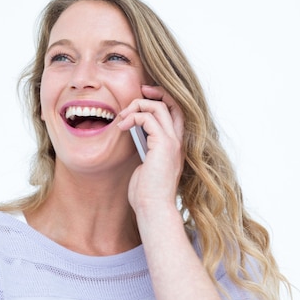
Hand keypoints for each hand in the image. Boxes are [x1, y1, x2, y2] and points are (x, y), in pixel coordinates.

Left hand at [117, 85, 184, 212]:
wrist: (153, 208)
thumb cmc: (146, 193)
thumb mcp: (145, 166)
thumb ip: (144, 149)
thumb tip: (132, 135)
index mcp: (175, 146)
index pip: (176, 113)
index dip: (162, 100)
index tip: (144, 96)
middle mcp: (178, 142)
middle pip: (172, 104)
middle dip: (154, 93)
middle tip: (138, 92)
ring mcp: (172, 143)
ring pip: (159, 107)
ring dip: (137, 106)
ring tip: (122, 117)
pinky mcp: (163, 145)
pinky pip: (149, 118)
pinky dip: (133, 117)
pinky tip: (122, 127)